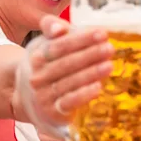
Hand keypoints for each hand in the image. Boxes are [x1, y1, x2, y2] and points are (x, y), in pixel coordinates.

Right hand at [17, 15, 114, 133]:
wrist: (30, 99)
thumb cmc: (48, 66)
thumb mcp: (46, 45)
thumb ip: (53, 29)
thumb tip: (59, 29)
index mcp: (37, 57)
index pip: (59, 46)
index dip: (81, 39)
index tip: (102, 34)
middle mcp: (38, 76)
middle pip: (65, 64)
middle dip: (89, 55)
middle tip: (109, 48)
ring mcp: (44, 95)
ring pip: (69, 83)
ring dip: (90, 74)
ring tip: (109, 65)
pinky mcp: (53, 112)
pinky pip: (69, 102)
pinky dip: (84, 95)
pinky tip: (98, 87)